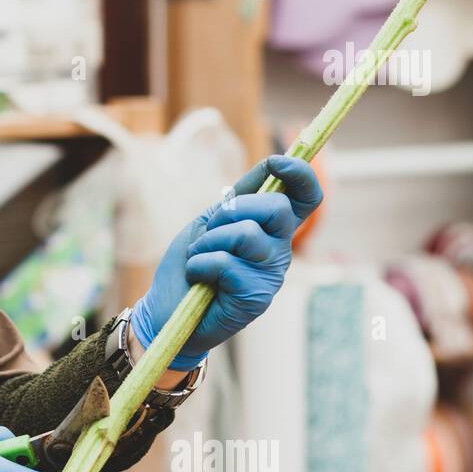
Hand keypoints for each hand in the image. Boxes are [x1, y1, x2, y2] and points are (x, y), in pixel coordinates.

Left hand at [130, 154, 322, 369]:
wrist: (166, 311)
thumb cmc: (191, 265)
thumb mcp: (211, 222)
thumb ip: (239, 197)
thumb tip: (271, 164)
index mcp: (272, 230)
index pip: (306, 198)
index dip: (300, 174)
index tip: (277, 161)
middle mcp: (279, 251)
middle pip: (277, 208)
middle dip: (233, 210)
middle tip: (210, 232)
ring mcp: (270, 277)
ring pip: (246, 234)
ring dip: (208, 242)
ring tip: (199, 260)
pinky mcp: (255, 298)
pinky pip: (225, 263)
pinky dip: (200, 265)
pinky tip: (198, 279)